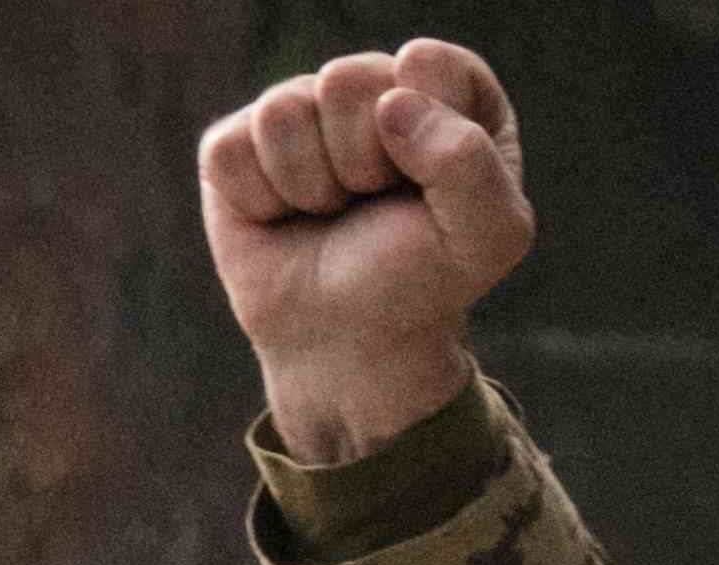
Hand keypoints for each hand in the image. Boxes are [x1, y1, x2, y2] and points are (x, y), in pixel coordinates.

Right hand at [197, 39, 529, 460]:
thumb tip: (391, 103)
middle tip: (372, 203)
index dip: (426, 128)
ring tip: (330, 213)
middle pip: (348, 80)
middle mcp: (371, 88)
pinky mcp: (237, 144)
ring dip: (312, 184)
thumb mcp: (486, 236)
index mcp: (446, 94)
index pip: (431, 65)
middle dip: (362, 162)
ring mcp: (300, 109)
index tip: (426, 184)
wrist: (350, 344)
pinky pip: (232, 149)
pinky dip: (261, 200)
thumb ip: (470, 161)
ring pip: (284, 111)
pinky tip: (283, 218)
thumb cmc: (421, 282)